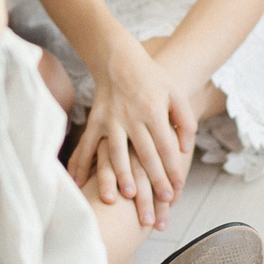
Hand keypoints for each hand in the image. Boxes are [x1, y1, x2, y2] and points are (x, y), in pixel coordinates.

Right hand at [67, 39, 194, 229]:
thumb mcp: (176, 94)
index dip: (172, 170)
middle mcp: (132, 117)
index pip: (165, 147)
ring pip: (115, 152)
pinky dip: (82, 165)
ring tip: (126, 197)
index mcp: (154, 111)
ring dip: (121, 175)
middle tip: (160, 203)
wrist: (120, 59)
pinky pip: (87, 146)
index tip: (177, 191)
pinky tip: (79, 184)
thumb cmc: (153, 79)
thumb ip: (184, 121)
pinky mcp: (95, 122)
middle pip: (144, 155)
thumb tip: (184, 149)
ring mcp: (110, 120)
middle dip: (152, 181)